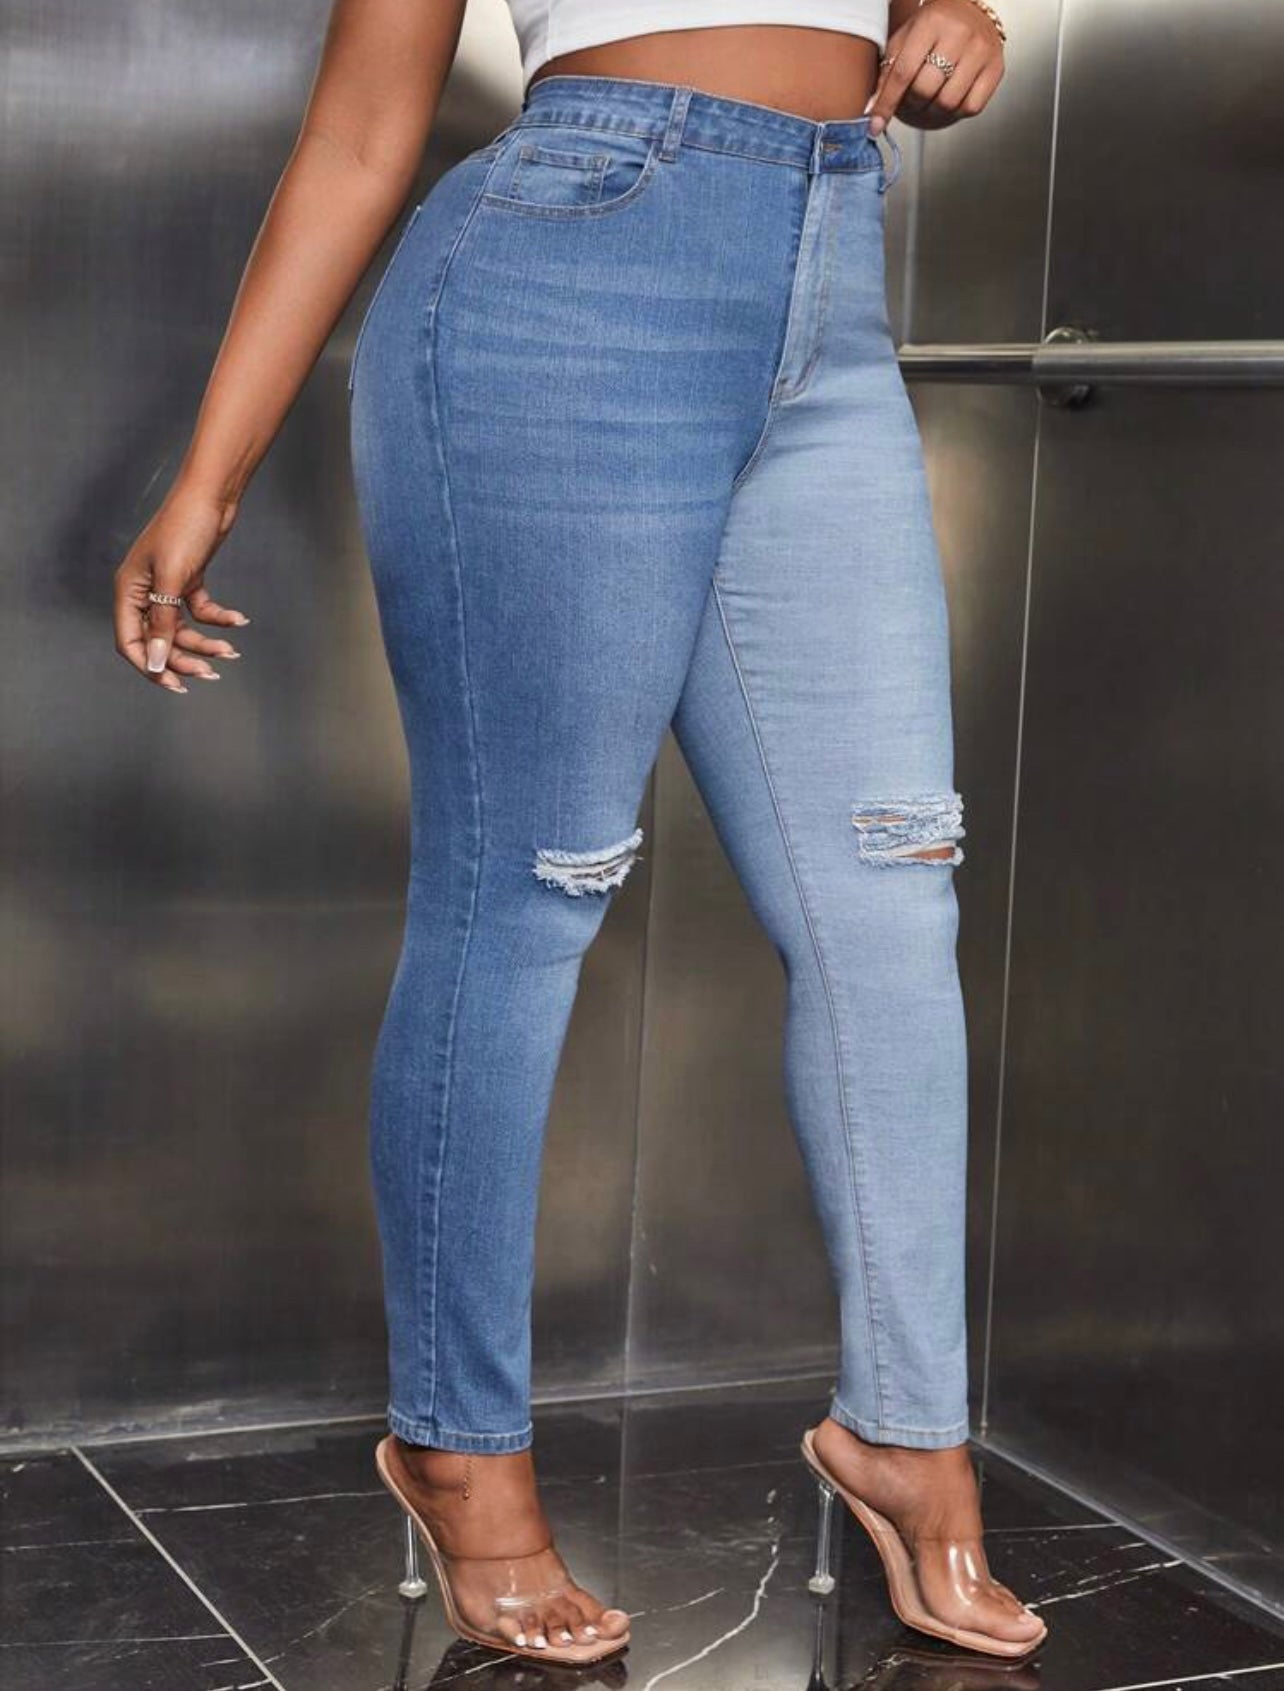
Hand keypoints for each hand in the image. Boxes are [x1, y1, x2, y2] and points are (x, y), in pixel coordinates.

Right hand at [113, 482, 249, 693]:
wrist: (211, 495)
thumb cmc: (185, 529)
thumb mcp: (172, 579)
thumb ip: (161, 622)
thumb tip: (154, 662)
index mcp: (129, 591)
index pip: (130, 642)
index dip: (149, 665)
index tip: (175, 684)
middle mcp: (144, 591)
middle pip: (157, 640)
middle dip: (183, 659)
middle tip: (210, 674)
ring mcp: (166, 586)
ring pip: (180, 629)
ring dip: (204, 643)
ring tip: (230, 652)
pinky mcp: (189, 580)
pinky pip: (200, 611)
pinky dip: (218, 618)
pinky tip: (239, 621)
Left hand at [866, 0, 1005, 135]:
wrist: (969, 12)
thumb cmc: (932, 28)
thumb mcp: (905, 39)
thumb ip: (888, 72)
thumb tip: (872, 111)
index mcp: (931, 22)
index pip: (904, 72)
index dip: (887, 103)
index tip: (875, 126)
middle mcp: (960, 34)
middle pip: (925, 90)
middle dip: (911, 104)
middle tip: (910, 102)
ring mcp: (981, 51)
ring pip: (948, 103)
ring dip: (932, 111)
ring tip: (928, 101)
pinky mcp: (996, 68)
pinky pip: (971, 107)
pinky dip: (956, 112)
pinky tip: (949, 99)